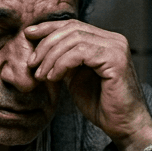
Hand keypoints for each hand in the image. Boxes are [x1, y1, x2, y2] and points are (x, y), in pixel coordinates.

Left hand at [25, 19, 151, 150]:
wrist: (123, 125)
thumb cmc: (101, 105)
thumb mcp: (76, 77)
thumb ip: (64, 60)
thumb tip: (41, 48)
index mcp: (105, 41)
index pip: (73, 25)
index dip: (48, 28)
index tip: (28, 35)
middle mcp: (114, 39)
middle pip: (71, 28)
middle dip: (46, 44)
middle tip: (32, 63)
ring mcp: (116, 48)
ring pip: (74, 39)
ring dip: (51, 57)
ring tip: (41, 75)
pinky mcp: (116, 59)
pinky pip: (80, 53)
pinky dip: (61, 64)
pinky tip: (53, 77)